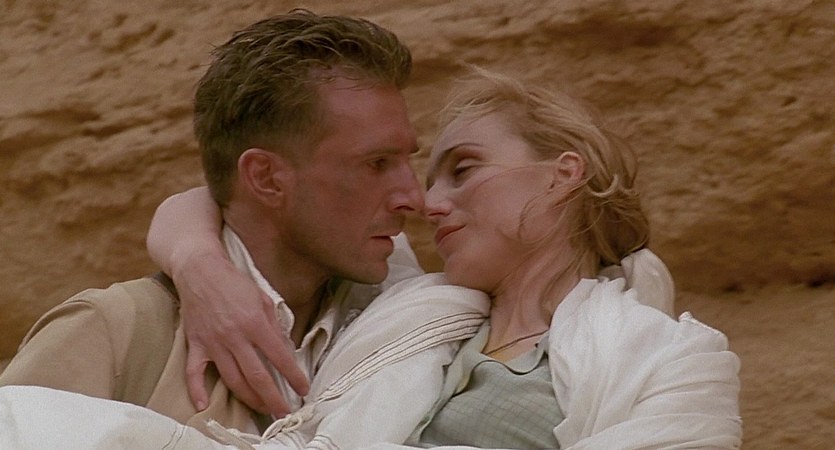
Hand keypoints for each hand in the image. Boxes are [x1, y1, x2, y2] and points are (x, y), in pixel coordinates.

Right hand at [173, 250, 309, 416]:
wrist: (199, 270)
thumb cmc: (234, 282)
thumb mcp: (263, 298)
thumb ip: (274, 325)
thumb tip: (285, 349)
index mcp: (255, 323)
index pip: (280, 357)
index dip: (294, 376)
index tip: (303, 389)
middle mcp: (235, 337)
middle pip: (257, 376)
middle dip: (273, 398)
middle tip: (284, 412)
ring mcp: (213, 343)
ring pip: (233, 379)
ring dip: (249, 398)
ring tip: (262, 409)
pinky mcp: (196, 344)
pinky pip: (194, 373)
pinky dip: (197, 391)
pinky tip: (204, 406)